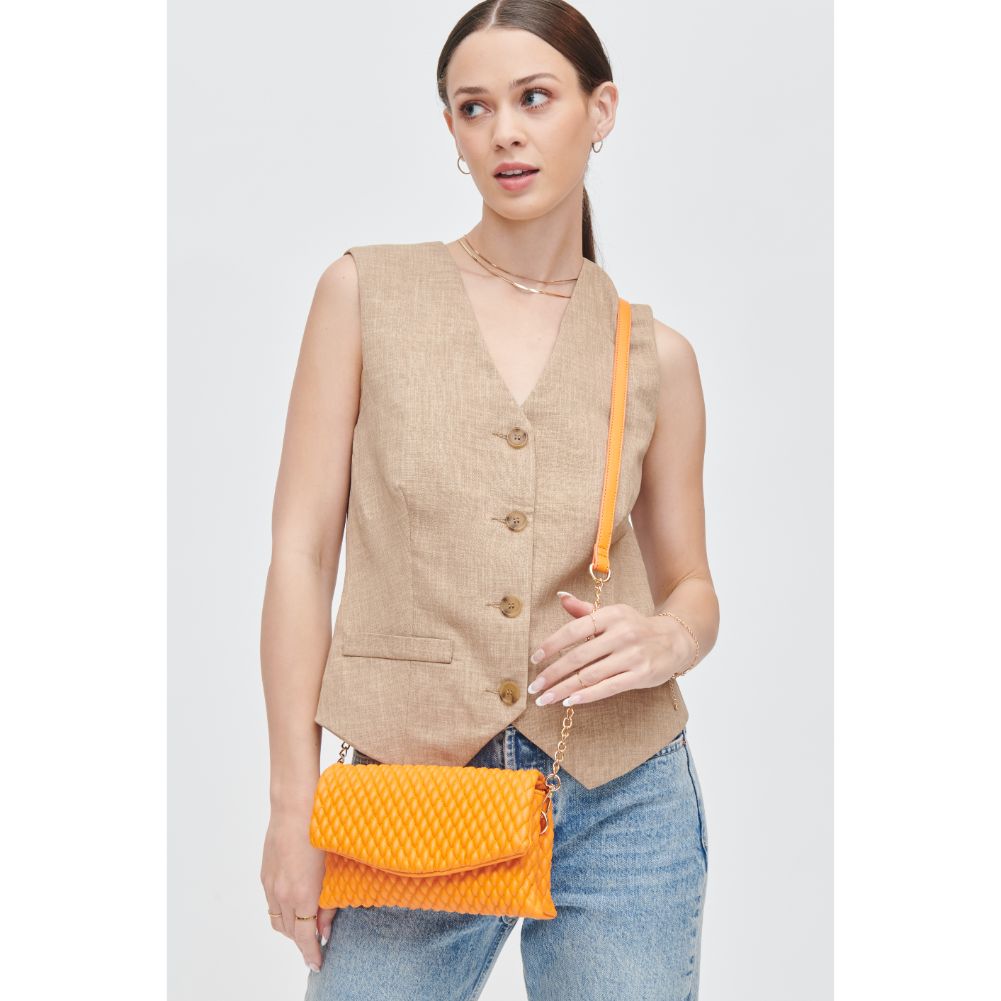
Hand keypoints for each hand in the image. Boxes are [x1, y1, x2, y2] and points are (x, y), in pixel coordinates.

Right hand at [260, 808, 336, 972]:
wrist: (294, 807)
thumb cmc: (320, 832)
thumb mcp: (330, 869)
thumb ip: (329, 902)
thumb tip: (324, 928)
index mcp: (302, 895)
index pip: (305, 937)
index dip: (311, 953)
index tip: (317, 963)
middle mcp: (283, 894)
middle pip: (291, 932)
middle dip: (303, 941)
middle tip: (317, 942)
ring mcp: (271, 885)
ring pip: (278, 921)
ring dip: (291, 928)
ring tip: (305, 925)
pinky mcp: (265, 875)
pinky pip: (271, 904)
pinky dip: (282, 912)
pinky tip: (293, 904)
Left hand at [526, 591, 695, 707]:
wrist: (675, 639)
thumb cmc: (636, 627)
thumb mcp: (613, 614)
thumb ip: (585, 610)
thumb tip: (560, 597)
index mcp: (611, 615)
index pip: (574, 630)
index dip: (551, 645)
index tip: (535, 659)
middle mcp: (621, 634)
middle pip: (578, 657)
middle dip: (552, 674)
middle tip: (534, 687)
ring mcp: (632, 656)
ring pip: (590, 675)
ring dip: (563, 689)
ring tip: (545, 699)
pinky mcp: (641, 675)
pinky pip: (608, 688)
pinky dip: (586, 696)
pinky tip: (569, 701)